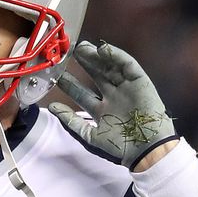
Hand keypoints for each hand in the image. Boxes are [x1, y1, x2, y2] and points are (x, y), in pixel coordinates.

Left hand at [49, 41, 176, 168]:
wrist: (146, 149)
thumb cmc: (119, 146)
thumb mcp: (89, 135)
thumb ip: (70, 121)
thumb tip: (52, 107)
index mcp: (101, 110)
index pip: (81, 93)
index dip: (70, 83)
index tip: (56, 73)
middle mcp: (113, 97)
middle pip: (96, 76)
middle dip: (84, 64)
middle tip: (70, 52)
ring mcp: (127, 89)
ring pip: (110, 68)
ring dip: (97, 57)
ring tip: (82, 47)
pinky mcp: (140, 82)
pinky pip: (128, 66)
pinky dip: (117, 56)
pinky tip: (104, 50)